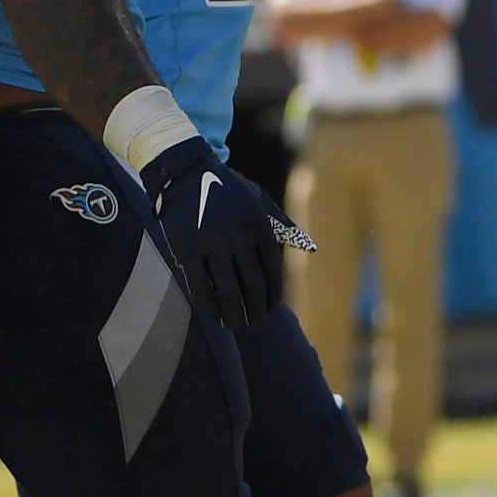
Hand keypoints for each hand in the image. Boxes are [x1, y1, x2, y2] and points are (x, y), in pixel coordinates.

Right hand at [142, 137, 284, 330]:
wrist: (186, 171)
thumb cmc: (225, 187)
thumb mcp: (259, 198)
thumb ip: (282, 223)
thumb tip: (309, 246)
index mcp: (260, 226)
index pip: (272, 271)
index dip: (273, 296)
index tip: (270, 310)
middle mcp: (240, 237)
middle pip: (253, 285)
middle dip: (256, 310)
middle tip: (254, 323)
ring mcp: (213, 244)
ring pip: (228, 290)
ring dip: (233, 314)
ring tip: (234, 325)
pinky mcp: (188, 249)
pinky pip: (199, 285)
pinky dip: (207, 306)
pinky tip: (211, 317)